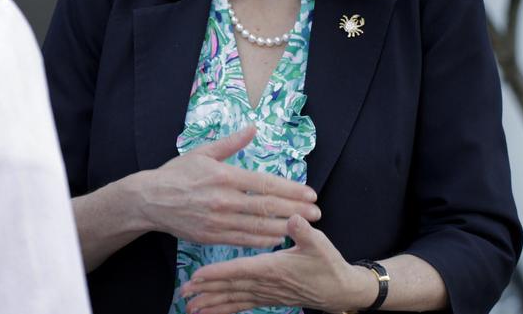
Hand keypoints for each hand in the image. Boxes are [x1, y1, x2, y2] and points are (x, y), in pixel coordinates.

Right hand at [134, 126, 320, 248]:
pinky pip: (242, 240)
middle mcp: (223, 199)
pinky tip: (277, 237)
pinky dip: (262, 240)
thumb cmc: (177, 173)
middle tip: (318, 213)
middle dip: (296, 210)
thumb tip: (253, 127)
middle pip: (267, 206)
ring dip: (284, 226)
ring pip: (258, 226)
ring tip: (304, 226)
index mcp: (224, 176)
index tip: (310, 193)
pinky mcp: (211, 236)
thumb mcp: (203, 152)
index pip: (265, 184)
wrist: (150, 200)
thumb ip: (231, 143)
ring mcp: (217, 221)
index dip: (291, 190)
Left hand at [179, 215, 370, 313]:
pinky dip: (225, 309)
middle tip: (183, 292)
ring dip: (211, 303)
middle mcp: (266, 284)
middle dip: (206, 290)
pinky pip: (242, 306)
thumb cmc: (328, 264)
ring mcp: (266, 294)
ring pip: (234, 299)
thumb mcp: (319, 244)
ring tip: (189, 307)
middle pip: (231, 288)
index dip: (219, 273)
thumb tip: (293, 218)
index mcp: (274, 268)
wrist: (339, 290)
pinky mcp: (268, 299)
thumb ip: (304, 232)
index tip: (198, 275)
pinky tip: (210, 312)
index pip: (240, 271)